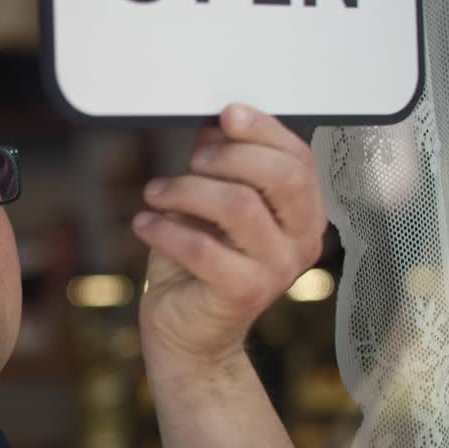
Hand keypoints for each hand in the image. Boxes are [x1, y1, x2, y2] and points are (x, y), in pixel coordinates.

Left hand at [132, 103, 326, 370]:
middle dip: (229, 155)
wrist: (187, 335)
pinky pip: (201, 246)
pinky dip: (164, 228)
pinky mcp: (243, 294)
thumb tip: (214, 119)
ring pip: (238, 205)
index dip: (263, 129)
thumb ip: (221, 166)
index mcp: (304, 216)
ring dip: (187, 189)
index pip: (299, 160)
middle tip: (192, 160)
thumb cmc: (199, 265)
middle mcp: (301, 243)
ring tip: (156, 193)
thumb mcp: (211, 205)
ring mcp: (277, 271)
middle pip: (281, 177)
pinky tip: (144, 223)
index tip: (226, 113)